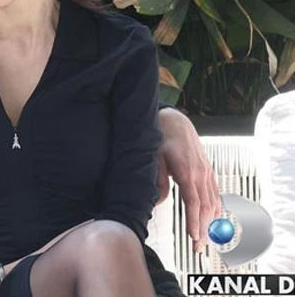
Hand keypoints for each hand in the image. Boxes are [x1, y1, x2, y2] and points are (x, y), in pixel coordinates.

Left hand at [157, 108, 221, 251]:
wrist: (176, 122)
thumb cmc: (163, 137)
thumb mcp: (155, 158)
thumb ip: (158, 180)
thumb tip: (157, 200)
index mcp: (188, 172)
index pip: (193, 203)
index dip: (195, 221)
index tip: (194, 236)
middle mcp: (201, 174)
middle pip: (206, 208)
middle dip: (203, 229)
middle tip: (198, 247)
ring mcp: (207, 173)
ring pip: (213, 202)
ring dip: (211, 223)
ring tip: (205, 239)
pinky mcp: (208, 172)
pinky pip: (215, 194)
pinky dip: (216, 209)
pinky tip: (213, 220)